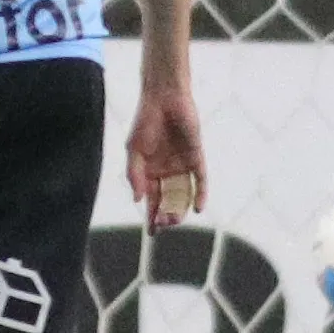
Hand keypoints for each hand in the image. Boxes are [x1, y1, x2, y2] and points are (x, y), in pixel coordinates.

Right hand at [125, 83, 204, 227]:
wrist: (164, 99)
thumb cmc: (145, 122)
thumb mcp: (133, 150)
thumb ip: (134, 174)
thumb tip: (137, 199)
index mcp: (149, 172)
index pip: (151, 200)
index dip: (151, 216)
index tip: (152, 233)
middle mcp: (166, 172)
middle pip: (168, 200)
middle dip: (166, 215)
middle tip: (164, 224)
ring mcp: (182, 166)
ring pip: (184, 194)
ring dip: (181, 208)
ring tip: (175, 220)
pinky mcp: (196, 158)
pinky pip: (200, 181)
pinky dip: (200, 194)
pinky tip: (198, 207)